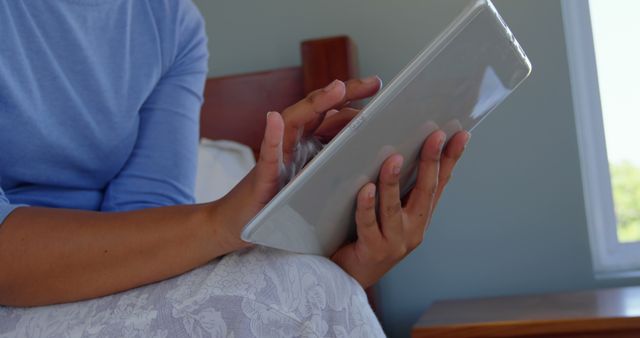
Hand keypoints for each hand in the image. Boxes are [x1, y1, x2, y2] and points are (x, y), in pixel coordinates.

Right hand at [211, 77, 381, 251]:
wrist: (242, 224)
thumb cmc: (280, 201)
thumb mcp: (313, 178)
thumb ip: (330, 158)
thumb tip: (360, 141)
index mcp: (306, 142)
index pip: (329, 113)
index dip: (351, 97)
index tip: (376, 85)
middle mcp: (291, 142)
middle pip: (315, 109)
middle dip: (342, 93)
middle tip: (372, 83)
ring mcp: (276, 156)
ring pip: (293, 122)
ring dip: (314, 104)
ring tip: (336, 89)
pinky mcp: (263, 177)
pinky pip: (267, 156)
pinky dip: (271, 137)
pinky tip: (273, 120)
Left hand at [330, 130, 469, 287]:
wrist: (350, 276)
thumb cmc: (367, 237)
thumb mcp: (390, 212)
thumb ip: (399, 188)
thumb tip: (400, 150)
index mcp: (420, 217)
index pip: (440, 184)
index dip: (450, 159)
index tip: (460, 135)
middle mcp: (413, 229)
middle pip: (425, 193)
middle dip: (431, 162)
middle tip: (435, 136)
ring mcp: (394, 242)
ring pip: (394, 208)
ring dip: (393, 182)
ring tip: (394, 159)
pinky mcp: (372, 250)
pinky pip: (368, 224)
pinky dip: (367, 206)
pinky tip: (366, 189)